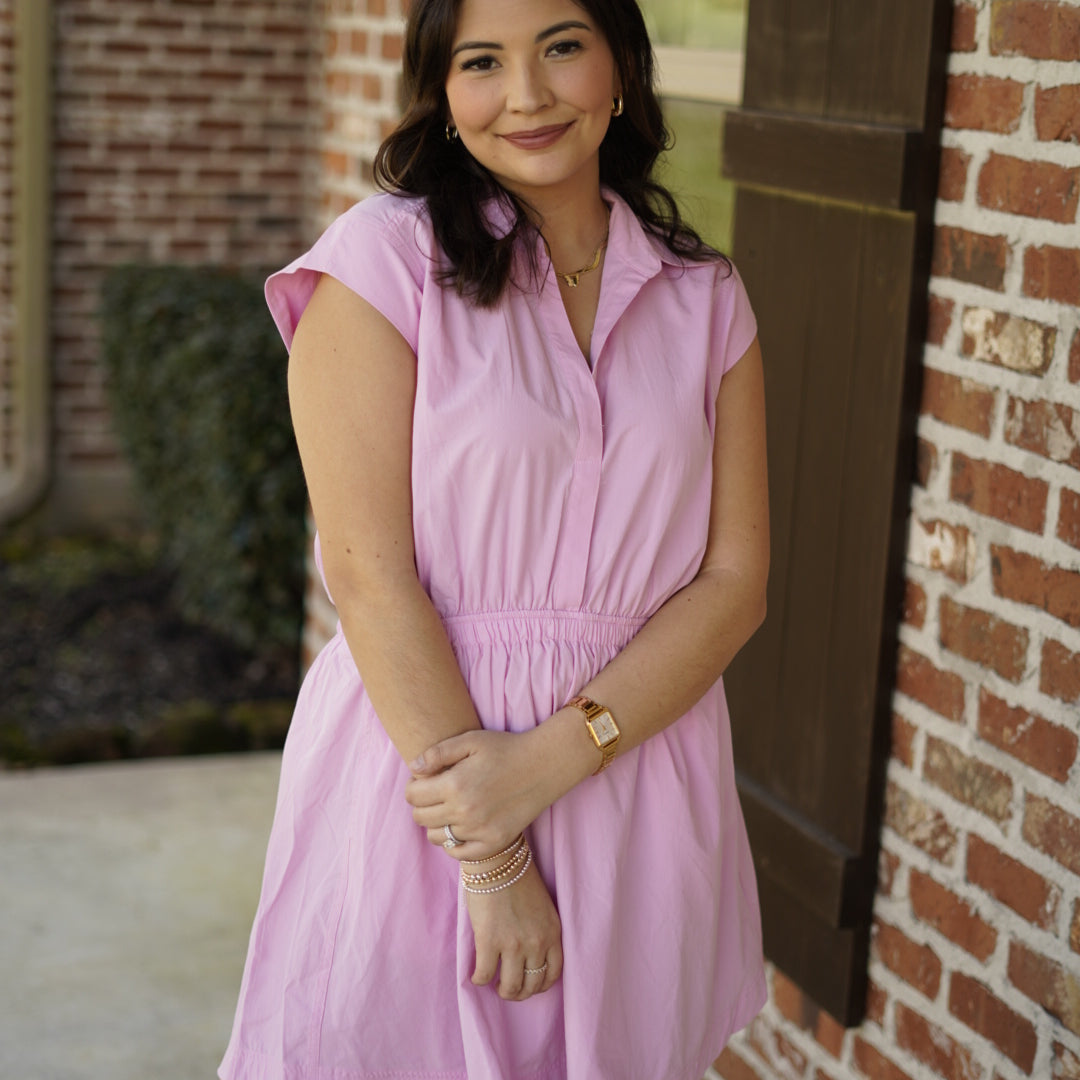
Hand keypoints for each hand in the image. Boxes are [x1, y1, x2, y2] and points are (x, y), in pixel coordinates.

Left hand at [405, 729, 553, 859]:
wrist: (543, 766)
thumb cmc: (505, 749)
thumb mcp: (470, 740)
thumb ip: (437, 753)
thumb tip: (413, 769)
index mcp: (454, 785)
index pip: (413, 796)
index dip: (413, 787)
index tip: (425, 780)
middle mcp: (464, 812)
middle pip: (420, 818)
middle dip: (421, 805)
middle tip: (435, 794)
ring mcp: (479, 830)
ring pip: (437, 837)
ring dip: (436, 824)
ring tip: (449, 809)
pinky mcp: (494, 842)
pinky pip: (459, 853)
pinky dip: (454, 844)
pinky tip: (461, 827)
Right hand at [465, 860, 562, 999]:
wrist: (497, 860)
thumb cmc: (518, 878)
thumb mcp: (542, 907)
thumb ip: (541, 931)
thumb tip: (530, 955)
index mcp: (553, 932)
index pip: (553, 973)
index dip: (540, 984)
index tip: (530, 983)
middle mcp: (536, 943)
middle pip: (531, 985)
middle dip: (520, 991)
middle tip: (509, 987)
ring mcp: (513, 945)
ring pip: (510, 987)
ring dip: (502, 990)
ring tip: (494, 984)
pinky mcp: (488, 942)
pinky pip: (484, 974)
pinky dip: (478, 979)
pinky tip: (476, 975)